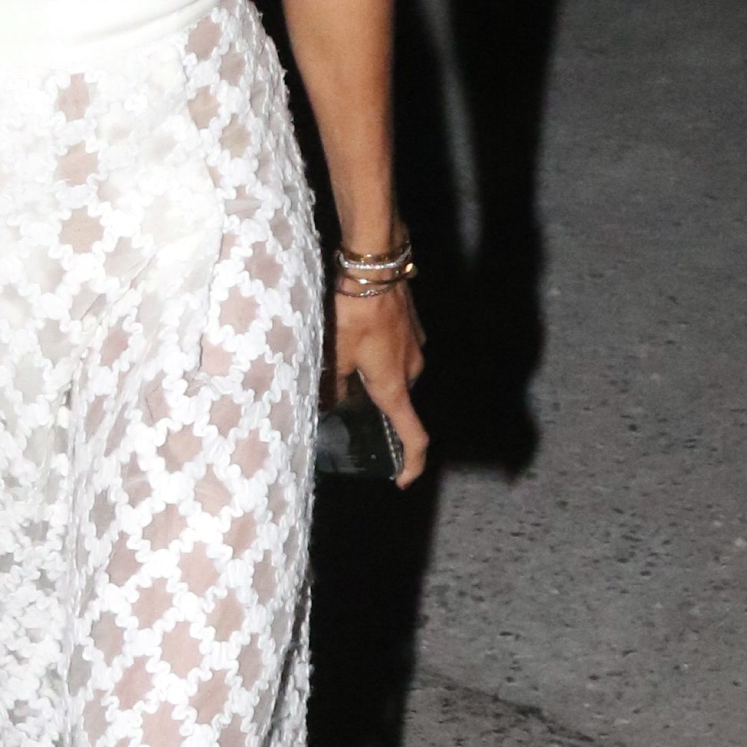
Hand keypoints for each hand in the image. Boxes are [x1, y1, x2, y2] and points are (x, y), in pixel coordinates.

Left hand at [334, 282, 427, 485]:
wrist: (374, 267)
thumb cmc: (353, 314)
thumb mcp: (334, 353)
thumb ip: (333, 383)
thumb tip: (330, 401)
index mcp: (395, 386)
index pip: (414, 437)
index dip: (411, 463)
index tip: (401, 480)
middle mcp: (413, 370)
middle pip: (396, 400)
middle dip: (374, 403)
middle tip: (343, 398)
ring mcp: (415, 346)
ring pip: (393, 371)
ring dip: (372, 372)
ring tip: (341, 356)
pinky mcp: (411, 325)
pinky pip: (394, 348)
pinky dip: (377, 351)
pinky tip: (352, 333)